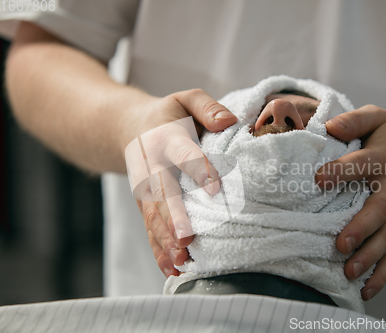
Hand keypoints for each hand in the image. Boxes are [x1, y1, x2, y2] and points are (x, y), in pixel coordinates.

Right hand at [122, 89, 236, 276]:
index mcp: (165, 137)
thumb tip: (229, 122)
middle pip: (162, 193)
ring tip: (180, 261)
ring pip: (153, 217)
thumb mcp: (185, 99)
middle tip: (186, 240)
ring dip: (165, 240)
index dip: (198, 168)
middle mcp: (152, 166)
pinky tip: (171, 270)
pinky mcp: (145, 205)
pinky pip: (150, 228)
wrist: (128, 127)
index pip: (183, 153)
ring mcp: (145, 189)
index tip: (213, 187)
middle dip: (174, 217)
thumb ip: (206, 106)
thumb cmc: (168, 114)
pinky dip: (159, 250)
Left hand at [316, 104, 385, 300]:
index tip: (318, 179)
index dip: (341, 171)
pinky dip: (383, 274)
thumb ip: (355, 119)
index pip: (363, 164)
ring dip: (370, 257)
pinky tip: (365, 290)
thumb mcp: (379, 117)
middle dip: (361, 227)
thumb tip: (328, 126)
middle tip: (340, 243)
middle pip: (381, 210)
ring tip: (348, 271)